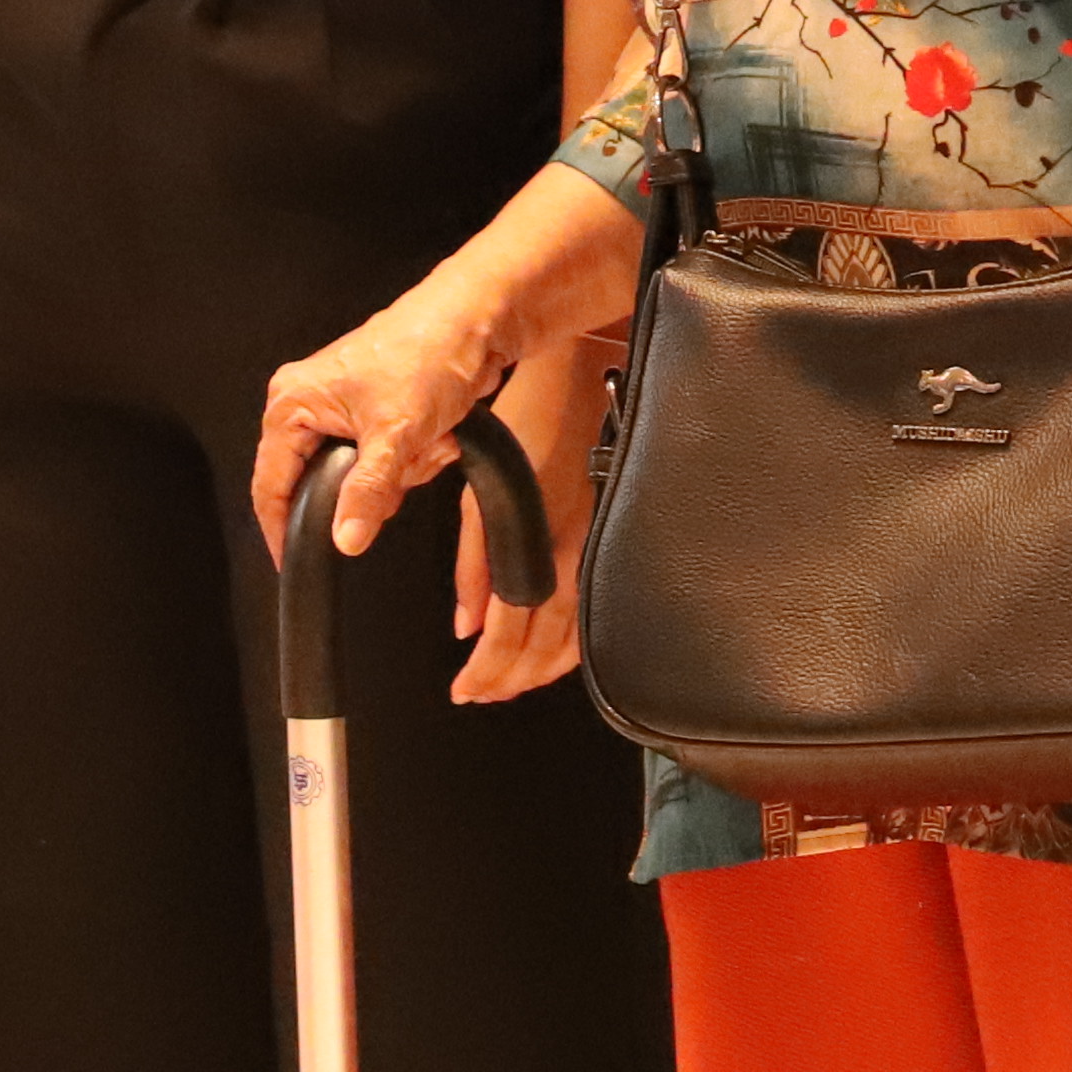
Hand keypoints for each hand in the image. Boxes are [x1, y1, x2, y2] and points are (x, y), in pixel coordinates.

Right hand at [254, 274, 513, 569]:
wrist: (480, 319)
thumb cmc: (428, 352)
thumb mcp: (396, 433)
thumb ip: (366, 492)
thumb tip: (343, 541)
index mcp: (293, 402)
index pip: (270, 484)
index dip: (283, 528)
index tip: (295, 565)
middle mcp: (310, 405)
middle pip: (323, 486)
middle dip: (374, 486)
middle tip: (405, 464)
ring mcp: (345, 411)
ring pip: (362, 480)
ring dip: (404, 470)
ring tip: (429, 437)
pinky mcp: (378, 416)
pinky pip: (388, 464)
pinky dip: (417, 457)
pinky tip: (439, 433)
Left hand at [450, 338, 607, 705]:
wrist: (579, 377)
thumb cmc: (529, 422)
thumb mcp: (481, 492)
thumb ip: (474, 563)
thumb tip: (466, 623)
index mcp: (537, 541)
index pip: (511, 630)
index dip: (488, 669)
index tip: (466, 688)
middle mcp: (571, 553)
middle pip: (545, 644)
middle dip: (511, 678)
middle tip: (483, 694)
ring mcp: (594, 547)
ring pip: (574, 634)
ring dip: (541, 668)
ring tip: (511, 684)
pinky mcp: (605, 536)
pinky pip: (592, 608)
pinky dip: (572, 641)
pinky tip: (557, 651)